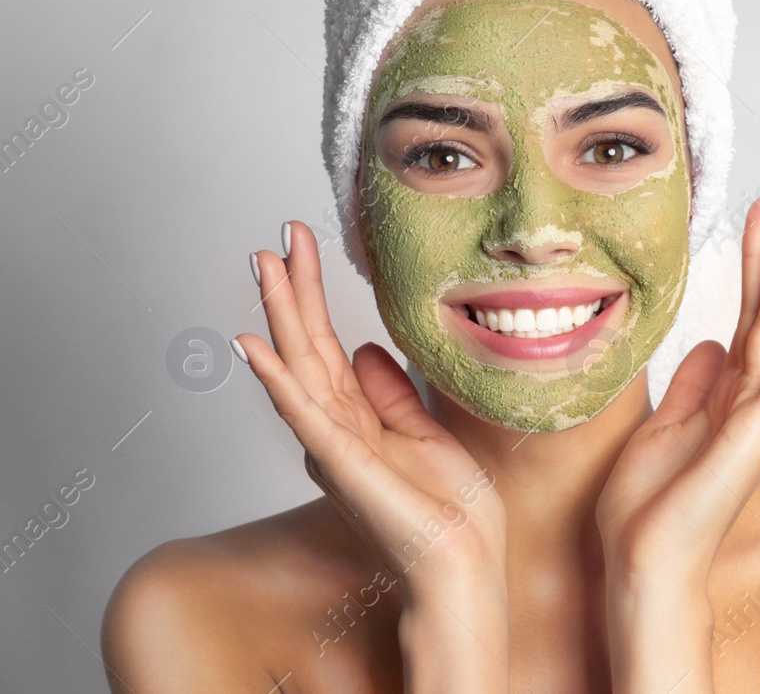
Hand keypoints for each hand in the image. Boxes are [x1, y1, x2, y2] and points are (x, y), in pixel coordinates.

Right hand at [234, 221, 507, 598]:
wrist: (463, 564)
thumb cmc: (447, 511)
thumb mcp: (423, 432)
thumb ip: (391, 392)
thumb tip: (367, 348)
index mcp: (354, 419)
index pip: (325, 344)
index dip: (311, 294)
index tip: (301, 245)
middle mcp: (333, 429)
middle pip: (305, 346)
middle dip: (290, 290)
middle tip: (273, 237)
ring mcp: (333, 445)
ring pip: (297, 367)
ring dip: (278, 315)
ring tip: (261, 266)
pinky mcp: (342, 464)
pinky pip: (304, 413)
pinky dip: (277, 380)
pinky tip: (253, 348)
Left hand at [595, 197, 759, 584]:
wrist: (644, 565)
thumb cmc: (648, 510)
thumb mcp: (660, 428)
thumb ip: (690, 387)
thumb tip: (709, 343)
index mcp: (723, 401)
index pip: (742, 322)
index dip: (748, 272)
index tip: (752, 223)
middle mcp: (747, 406)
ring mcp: (754, 421)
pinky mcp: (750, 439)